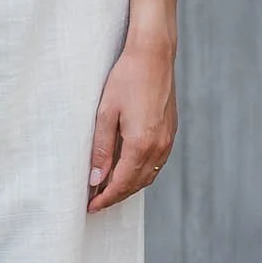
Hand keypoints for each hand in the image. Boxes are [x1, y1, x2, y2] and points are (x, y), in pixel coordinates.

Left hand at [87, 41, 176, 210]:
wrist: (154, 55)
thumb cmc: (127, 79)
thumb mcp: (106, 113)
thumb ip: (101, 149)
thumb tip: (96, 179)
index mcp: (141, 144)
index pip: (121, 184)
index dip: (105, 198)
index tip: (91, 207)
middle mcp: (159, 146)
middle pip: (136, 184)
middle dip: (116, 196)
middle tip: (96, 201)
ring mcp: (167, 140)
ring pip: (148, 175)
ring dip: (129, 186)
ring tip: (108, 189)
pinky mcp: (170, 132)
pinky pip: (156, 163)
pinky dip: (141, 173)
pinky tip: (127, 169)